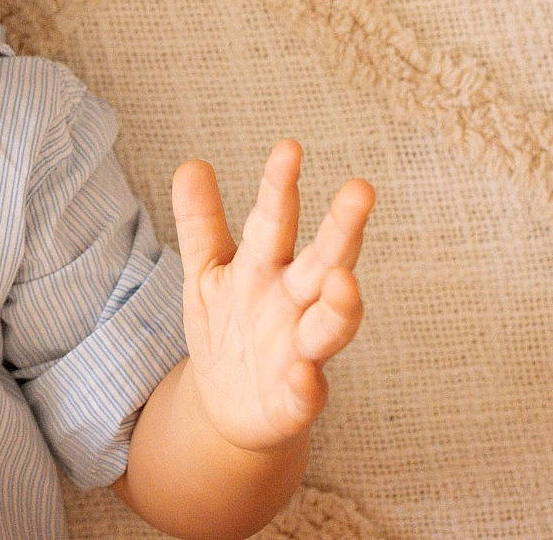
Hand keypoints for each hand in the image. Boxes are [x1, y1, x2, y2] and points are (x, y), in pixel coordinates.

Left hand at [170, 139, 372, 452]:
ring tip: (343, 281)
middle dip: (341, 229)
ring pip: (327, 326)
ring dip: (339, 306)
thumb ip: (201, 222)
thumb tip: (191, 163)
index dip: (279, 186)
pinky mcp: (295, 400)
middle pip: (322, 261)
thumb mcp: (206, 271)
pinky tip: (306, 376)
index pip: (276, 220)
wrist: (227, 406)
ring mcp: (299, 351)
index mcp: (266, 266)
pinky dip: (308, 387)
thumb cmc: (227, 326)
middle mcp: (292, 303)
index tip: (288, 147)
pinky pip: (306, 394)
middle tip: (361, 189)